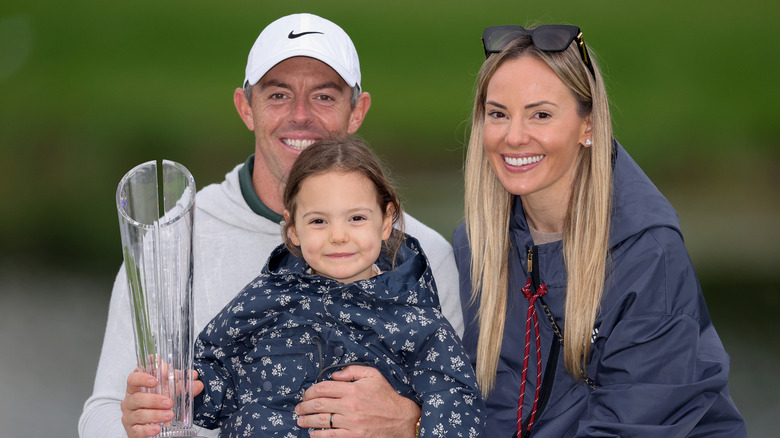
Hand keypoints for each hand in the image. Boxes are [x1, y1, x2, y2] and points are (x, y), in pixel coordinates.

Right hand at [120, 370, 203, 437]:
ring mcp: (129, 417)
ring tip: (170, 415)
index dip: (142, 378)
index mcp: (136, 389)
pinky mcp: (132, 431)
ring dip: (156, 415)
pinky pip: (137, 431)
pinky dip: (148, 430)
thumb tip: (194, 376)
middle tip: (170, 402)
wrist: (149, 424)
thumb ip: (181, 384)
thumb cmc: (156, 404)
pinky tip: (157, 428)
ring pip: (139, 415)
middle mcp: (129, 402)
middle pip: (137, 398)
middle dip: (154, 400)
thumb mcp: (168, 391)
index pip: (133, 379)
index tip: (155, 380)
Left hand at [295, 365, 419, 437]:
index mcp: (353, 389)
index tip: (305, 395)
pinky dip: (318, 435)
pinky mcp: (354, 436)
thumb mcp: (373, 375)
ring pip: (321, 421)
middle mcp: (350, 405)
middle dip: (303, 406)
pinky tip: (313, 433)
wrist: (402, 419)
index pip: (323, 388)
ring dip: (306, 421)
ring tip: (300, 421)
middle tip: (298, 408)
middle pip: (318, 404)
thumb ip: (352, 371)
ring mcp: (351, 423)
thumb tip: (333, 375)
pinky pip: (330, 436)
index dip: (310, 391)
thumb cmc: (387, 397)